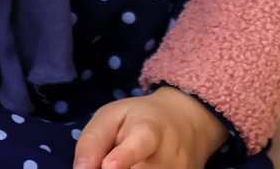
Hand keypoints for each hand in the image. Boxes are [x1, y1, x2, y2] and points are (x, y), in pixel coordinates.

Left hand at [73, 86, 228, 168]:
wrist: (187, 121)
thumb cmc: (140, 118)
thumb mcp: (112, 116)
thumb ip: (92, 142)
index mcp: (149, 131)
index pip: (140, 144)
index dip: (124, 157)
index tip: (109, 165)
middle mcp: (169, 156)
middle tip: (111, 158)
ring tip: (131, 161)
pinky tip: (139, 166)